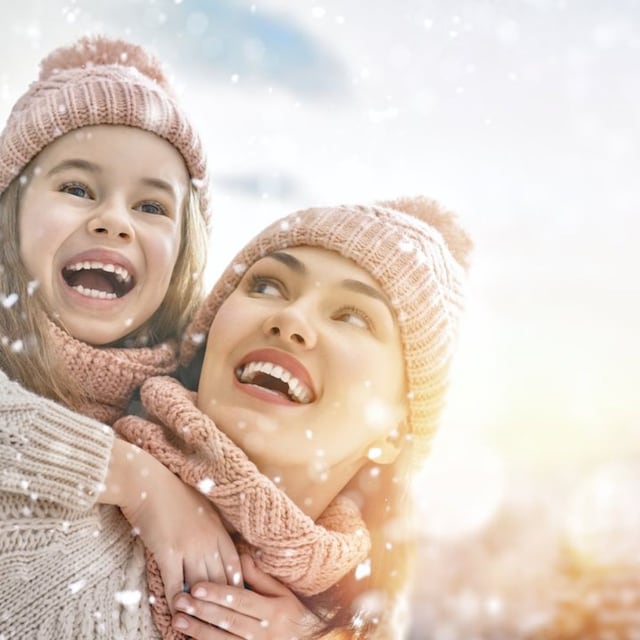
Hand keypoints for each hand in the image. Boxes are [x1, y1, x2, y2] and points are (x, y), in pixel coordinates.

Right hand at [100, 438, 242, 611]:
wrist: (146, 480)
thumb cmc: (171, 490)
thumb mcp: (200, 505)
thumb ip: (210, 524)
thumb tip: (215, 538)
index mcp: (218, 528)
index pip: (235, 565)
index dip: (238, 586)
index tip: (237, 602)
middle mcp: (209, 539)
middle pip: (222, 580)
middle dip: (223, 603)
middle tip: (224, 621)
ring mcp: (190, 547)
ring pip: (202, 587)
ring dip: (201, 608)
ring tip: (201, 625)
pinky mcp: (168, 553)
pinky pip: (175, 585)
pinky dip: (176, 603)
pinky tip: (175, 616)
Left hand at [171, 555, 320, 639]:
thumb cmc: (293, 614)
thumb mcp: (283, 593)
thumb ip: (260, 578)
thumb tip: (241, 557)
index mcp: (273, 611)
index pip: (240, 601)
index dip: (218, 594)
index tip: (197, 587)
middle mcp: (264, 633)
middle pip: (228, 621)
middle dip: (202, 611)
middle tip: (180, 601)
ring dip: (198, 631)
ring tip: (178, 620)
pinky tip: (191, 638)